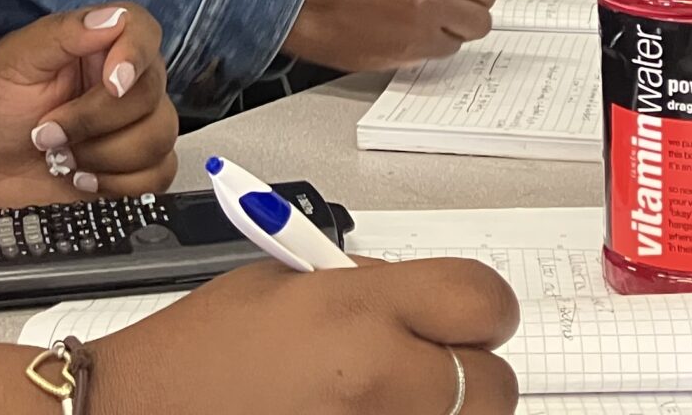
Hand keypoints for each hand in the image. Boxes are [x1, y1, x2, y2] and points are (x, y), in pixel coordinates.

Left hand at [0, 5, 178, 213]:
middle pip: (150, 93)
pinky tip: (82, 178)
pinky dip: (117, 183)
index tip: (111, 84)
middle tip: (47, 131)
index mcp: (98, 44)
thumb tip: (111, 19)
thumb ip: (60, 34)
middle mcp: (123, 82)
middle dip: (93, 121)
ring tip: (62, 157)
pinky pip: (158, 174)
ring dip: (103, 155)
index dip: (135, 56)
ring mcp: (132, 127)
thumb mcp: (12, 62)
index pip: (143, 31)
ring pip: (158, 136)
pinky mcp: (135, 169)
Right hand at [92, 257, 521, 414]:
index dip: (481, 312)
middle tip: (421, 379)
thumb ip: (367, 291)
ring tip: (368, 407)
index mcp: (357, 312)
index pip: (482, 301)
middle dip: (468, 382)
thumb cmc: (197, 358)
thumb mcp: (283, 289)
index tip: (465, 323)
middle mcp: (376, 384)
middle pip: (495, 389)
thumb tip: (426, 308)